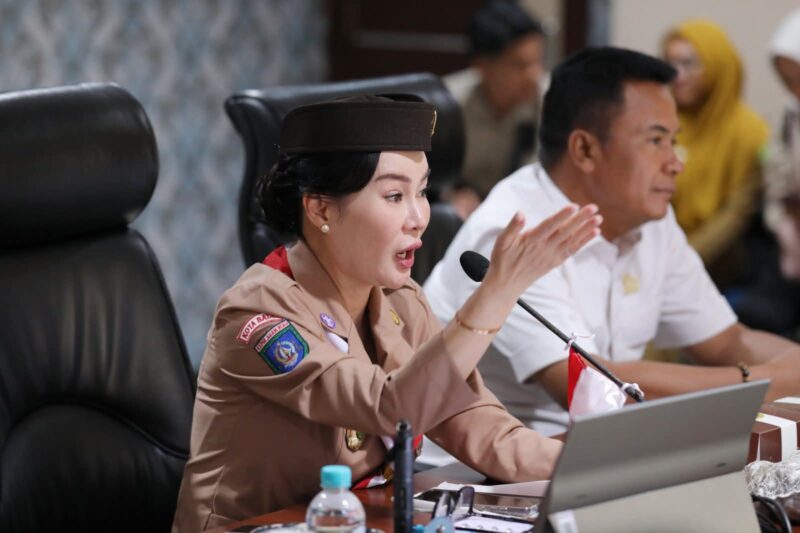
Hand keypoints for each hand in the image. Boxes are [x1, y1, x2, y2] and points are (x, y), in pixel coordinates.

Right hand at [484, 204, 600, 297]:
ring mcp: (551, 256)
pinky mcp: (555, 262)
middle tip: (594, 208)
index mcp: (530, 241)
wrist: (506, 286)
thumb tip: (520, 213)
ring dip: (586, 229)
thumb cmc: (502, 260)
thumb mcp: (501, 242)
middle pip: (564, 232)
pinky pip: (572, 250)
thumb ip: (512, 227)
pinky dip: (584, 241)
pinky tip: (595, 232)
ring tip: (599, 219)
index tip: (574, 206)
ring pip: (571, 240)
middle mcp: (544, 249)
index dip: (561, 216)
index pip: (549, 226)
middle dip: (580, 219)